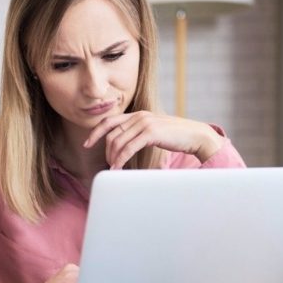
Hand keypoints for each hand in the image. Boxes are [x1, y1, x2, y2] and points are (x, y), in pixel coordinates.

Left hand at [83, 111, 223, 168]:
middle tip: (108, 163)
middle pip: (111, 134)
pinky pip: (128, 148)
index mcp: (137, 114)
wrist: (196, 135)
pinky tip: (118, 167)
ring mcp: (144, 123)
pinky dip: (121, 159)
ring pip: (118, 142)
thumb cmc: (175, 136)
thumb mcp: (153, 130)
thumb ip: (138, 133)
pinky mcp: (151, 133)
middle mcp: (139, 116)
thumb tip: (122, 145)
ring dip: (113, 157)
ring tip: (114, 168)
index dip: (95, 132)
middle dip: (106, 150)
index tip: (87, 143)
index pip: (109, 121)